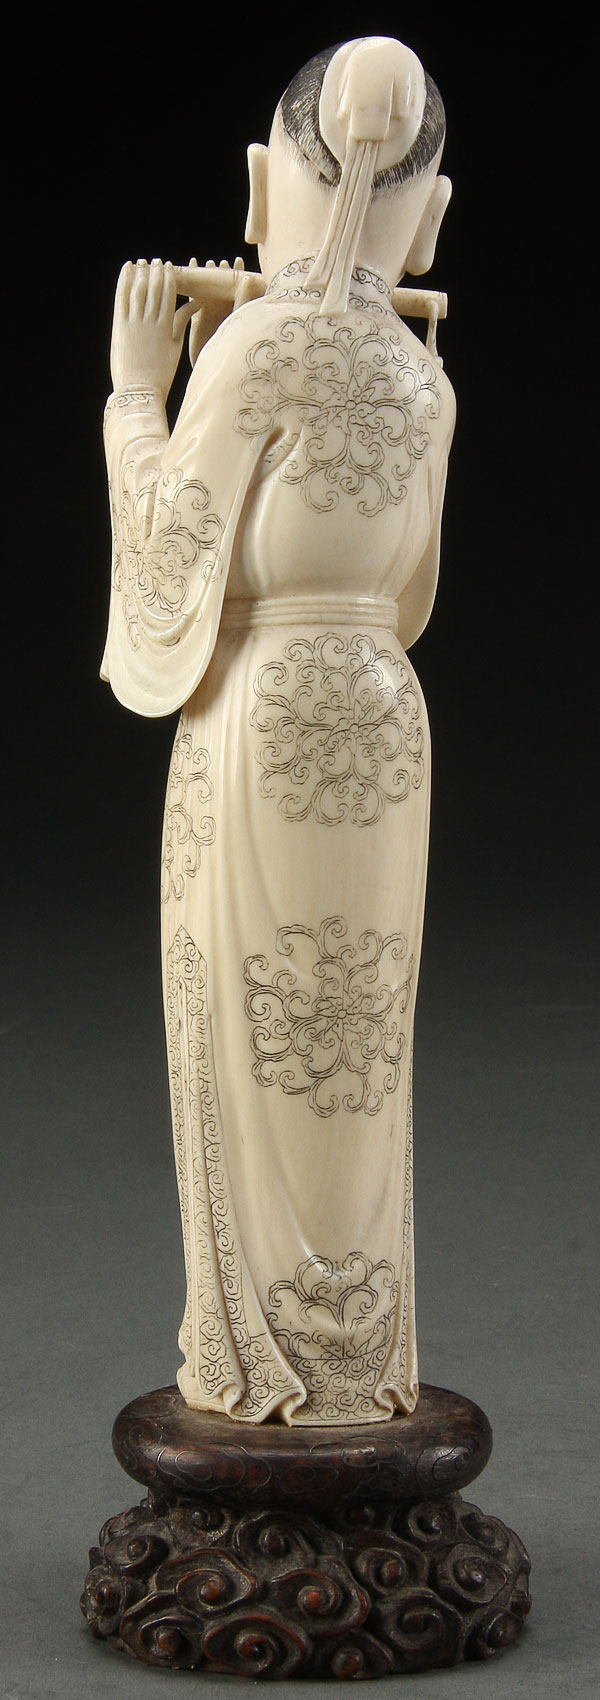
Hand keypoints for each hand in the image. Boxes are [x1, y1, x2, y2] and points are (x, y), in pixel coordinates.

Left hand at [110, 259, 194, 398]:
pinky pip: (122, 298)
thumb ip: (181, 322)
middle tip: (155, 261)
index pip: (169, 294)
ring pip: (138, 290)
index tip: (168, 266)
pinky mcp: (120, 326)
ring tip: (142, 263)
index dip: (168, 277)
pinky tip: (126, 270)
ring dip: (141, 273)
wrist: (140, 390)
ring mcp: (134, 323)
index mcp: (166, 326)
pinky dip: (123, 281)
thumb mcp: (175, 347)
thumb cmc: (160, 373)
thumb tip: (195, 305)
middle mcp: (151, 322)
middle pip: (154, 288)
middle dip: (155, 272)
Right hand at [189, 256, 254, 366]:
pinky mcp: (197, 319)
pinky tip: (189, 276)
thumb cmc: (230, 348)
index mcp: (234, 309)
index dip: (238, 274)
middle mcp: (223, 310)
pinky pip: (193, 299)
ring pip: (207, 291)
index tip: (238, 261)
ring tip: (205, 264)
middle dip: (220, 273)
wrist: (214, 367)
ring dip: (206, 277)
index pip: (238, 288)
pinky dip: (191, 287)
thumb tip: (248, 278)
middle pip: (222, 287)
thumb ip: (244, 300)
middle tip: (218, 262)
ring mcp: (209, 313)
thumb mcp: (239, 320)